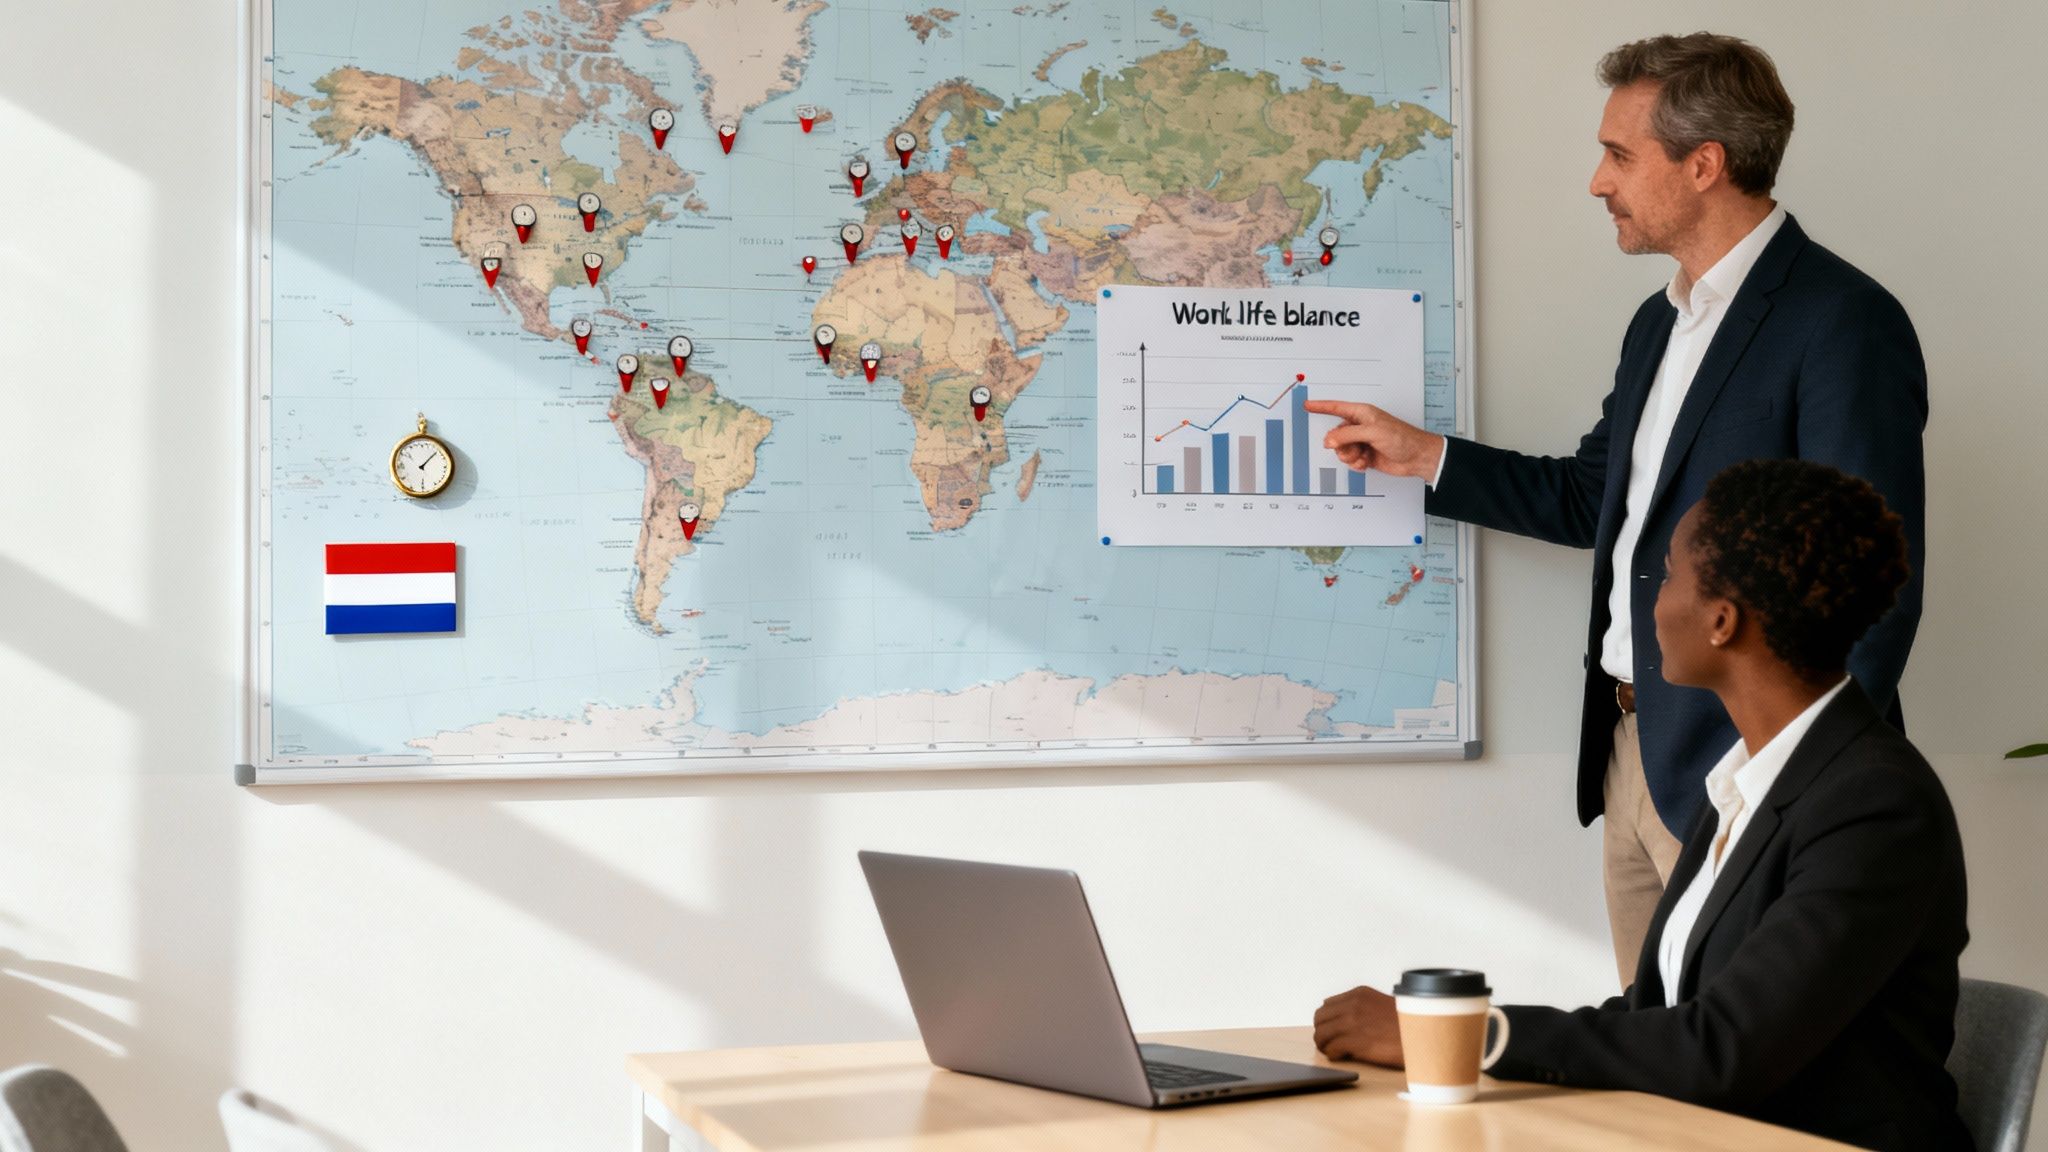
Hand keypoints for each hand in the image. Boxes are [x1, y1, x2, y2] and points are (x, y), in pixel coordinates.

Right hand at [1304, 401, 1444, 479]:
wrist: (1416, 457)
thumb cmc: (1402, 438)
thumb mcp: (1373, 432)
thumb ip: (1348, 435)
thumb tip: (1329, 440)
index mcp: (1362, 414)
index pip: (1336, 408)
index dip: (1320, 406)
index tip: (1306, 405)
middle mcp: (1360, 427)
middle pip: (1335, 435)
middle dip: (1341, 444)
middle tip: (1353, 447)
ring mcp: (1362, 442)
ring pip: (1341, 450)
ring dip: (1350, 456)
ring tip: (1363, 455)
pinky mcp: (1364, 455)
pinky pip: (1350, 461)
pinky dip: (1356, 463)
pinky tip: (1367, 462)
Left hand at [1314, 985, 1404, 1066]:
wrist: (1425, 1035)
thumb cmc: (1409, 1025)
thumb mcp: (1385, 1005)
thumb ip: (1366, 1008)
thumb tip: (1350, 1021)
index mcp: (1360, 994)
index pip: (1328, 1004)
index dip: (1329, 1020)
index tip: (1333, 1030)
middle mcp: (1353, 1004)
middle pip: (1320, 1017)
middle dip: (1323, 1031)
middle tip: (1329, 1043)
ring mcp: (1353, 1021)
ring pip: (1321, 1033)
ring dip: (1324, 1044)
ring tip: (1332, 1051)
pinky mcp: (1355, 1040)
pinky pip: (1331, 1047)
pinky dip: (1332, 1054)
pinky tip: (1340, 1056)